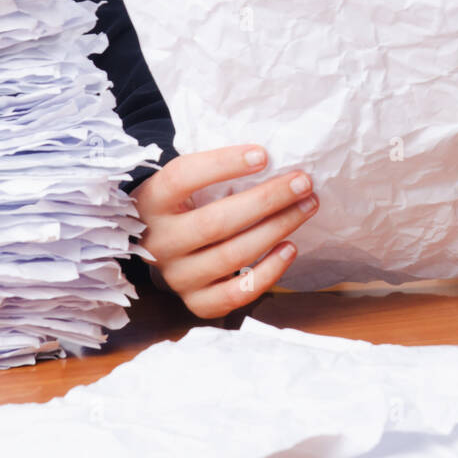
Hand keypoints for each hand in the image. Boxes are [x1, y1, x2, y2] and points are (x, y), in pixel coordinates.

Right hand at [132, 143, 318, 317]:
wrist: (158, 247)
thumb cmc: (183, 203)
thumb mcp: (183, 182)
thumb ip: (212, 170)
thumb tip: (267, 156)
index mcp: (151, 202)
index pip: (182, 177)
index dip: (222, 164)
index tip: (263, 155)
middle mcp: (159, 242)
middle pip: (215, 222)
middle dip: (266, 200)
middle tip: (302, 182)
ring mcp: (176, 276)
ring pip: (231, 257)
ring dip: (276, 229)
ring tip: (306, 206)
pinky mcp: (195, 301)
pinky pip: (236, 294)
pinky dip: (268, 272)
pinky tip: (290, 248)